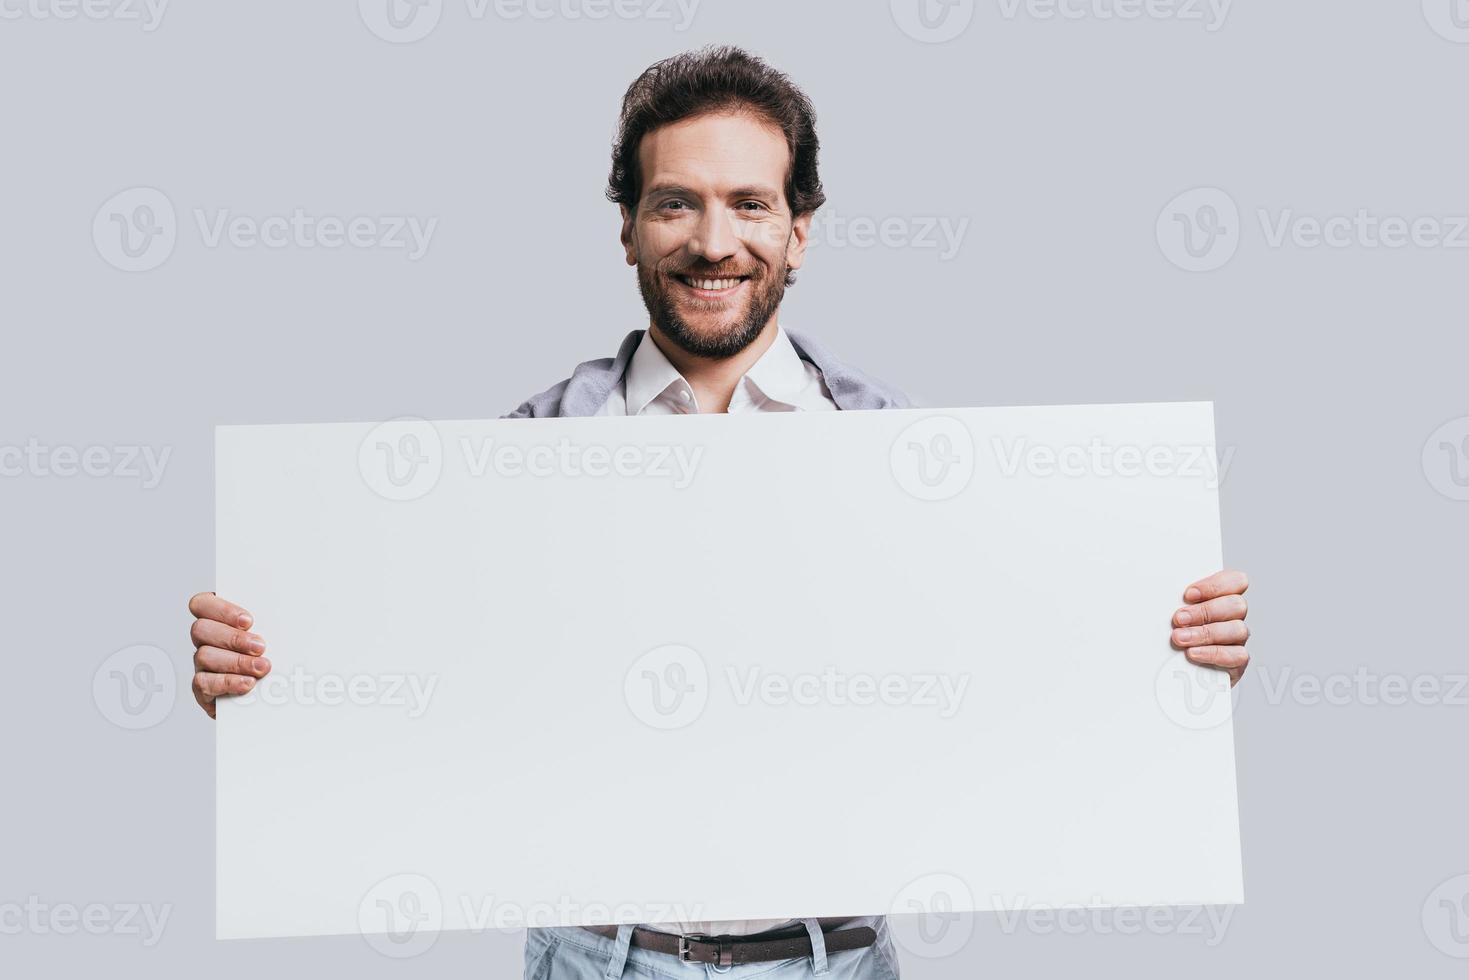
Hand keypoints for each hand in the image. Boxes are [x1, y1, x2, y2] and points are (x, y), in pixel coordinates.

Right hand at [187, 592, 271, 717]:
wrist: (274, 690)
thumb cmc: (274, 652)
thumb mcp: (275, 630)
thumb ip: (273, 619)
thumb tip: (292, 611)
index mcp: (218, 618)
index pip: (202, 604)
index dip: (222, 610)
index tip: (249, 621)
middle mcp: (205, 639)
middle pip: (201, 629)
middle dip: (233, 638)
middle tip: (260, 647)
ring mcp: (201, 663)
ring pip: (204, 655)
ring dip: (236, 662)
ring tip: (262, 667)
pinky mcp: (203, 687)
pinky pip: (204, 683)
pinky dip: (228, 682)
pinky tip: (247, 683)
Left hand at [1171, 570, 1249, 686]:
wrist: (1177, 673)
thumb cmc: (1174, 636)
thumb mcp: (1172, 615)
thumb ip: (1174, 603)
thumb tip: (1155, 595)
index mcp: (1222, 598)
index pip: (1236, 581)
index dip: (1216, 585)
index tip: (1188, 594)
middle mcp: (1233, 617)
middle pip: (1236, 605)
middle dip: (1205, 611)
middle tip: (1178, 619)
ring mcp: (1237, 640)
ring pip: (1238, 629)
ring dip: (1206, 632)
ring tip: (1180, 638)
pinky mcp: (1237, 662)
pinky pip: (1237, 655)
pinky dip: (1213, 653)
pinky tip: (1193, 653)